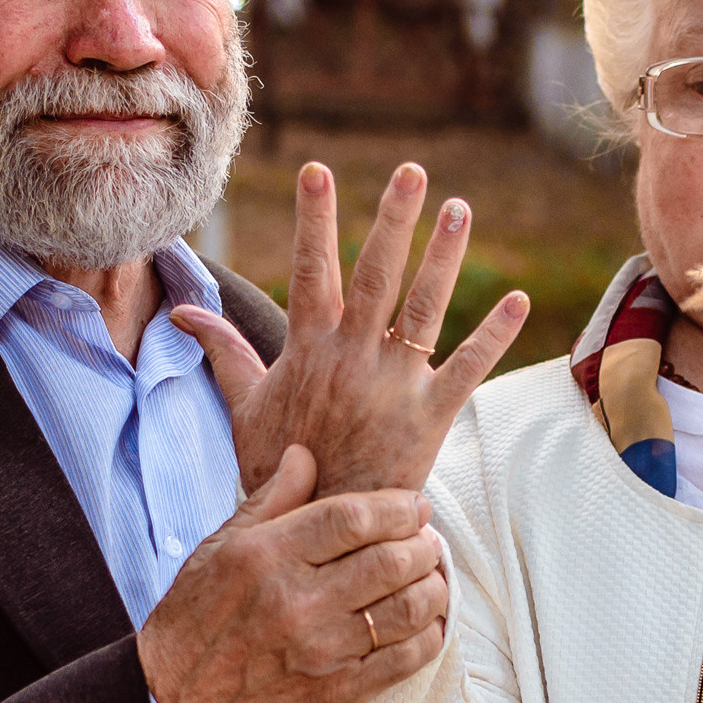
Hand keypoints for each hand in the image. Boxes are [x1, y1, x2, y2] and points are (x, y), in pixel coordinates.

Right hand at [141, 445, 449, 702]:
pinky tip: (426, 621)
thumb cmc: (195, 618)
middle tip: (426, 539)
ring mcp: (321, 651)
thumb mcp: (219, 546)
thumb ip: (271, 500)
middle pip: (391, 560)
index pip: (353, 517)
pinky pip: (406, 659)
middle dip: (424, 543)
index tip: (414, 507)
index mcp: (266, 556)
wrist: (173, 702)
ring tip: (430, 575)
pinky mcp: (338, 693)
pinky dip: (430, 634)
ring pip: (409, 608)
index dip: (398, 506)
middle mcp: (297, 601)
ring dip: (433, 585)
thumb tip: (305, 454)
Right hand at [172, 161, 529, 496]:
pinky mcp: (428, 418)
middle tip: (411, 172)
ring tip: (461, 209)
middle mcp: (352, 359)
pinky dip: (494, 335)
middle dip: (393, 222)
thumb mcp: (245, 407)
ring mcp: (392, 386)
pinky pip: (467, 368)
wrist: (313, 532)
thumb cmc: (279, 466)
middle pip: (375, 277)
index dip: (314, 220)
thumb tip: (183, 313)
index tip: (317, 171)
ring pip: (424, 309)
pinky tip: (519, 300)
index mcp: (309, 351)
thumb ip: (224, 352)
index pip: (311, 271)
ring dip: (444, 258)